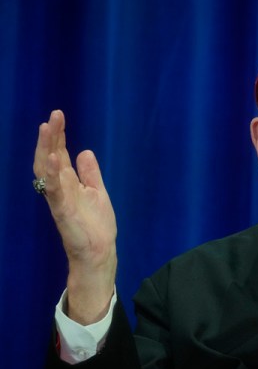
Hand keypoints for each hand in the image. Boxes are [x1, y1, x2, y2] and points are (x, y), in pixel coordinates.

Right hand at [33, 110, 116, 323]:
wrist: (99, 252)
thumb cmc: (96, 225)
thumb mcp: (97, 192)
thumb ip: (90, 173)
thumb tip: (84, 151)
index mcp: (69, 183)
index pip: (60, 155)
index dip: (57, 136)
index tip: (57, 116)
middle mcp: (60, 188)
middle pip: (50, 157)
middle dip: (50, 137)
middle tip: (53, 116)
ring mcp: (60, 199)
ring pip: (48, 170)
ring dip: (47, 149)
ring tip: (47, 128)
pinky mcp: (63, 211)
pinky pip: (55, 190)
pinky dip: (53, 174)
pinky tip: (53, 158)